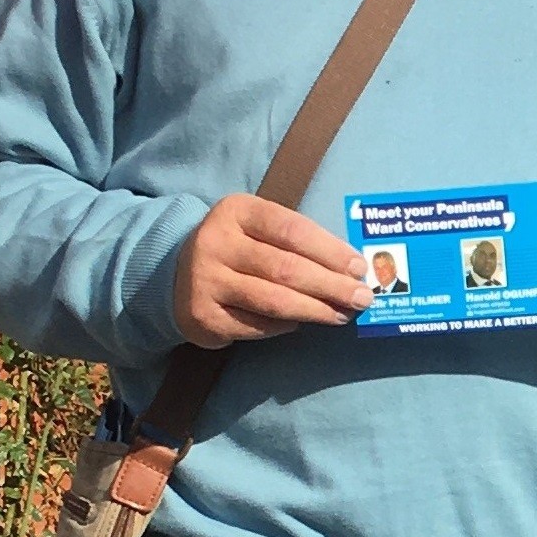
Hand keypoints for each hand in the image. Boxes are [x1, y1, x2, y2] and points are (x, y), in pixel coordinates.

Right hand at [172, 194, 372, 348]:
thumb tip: (351, 269)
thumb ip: (297, 240)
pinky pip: (256, 326)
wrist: (174, 273)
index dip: (331, 250)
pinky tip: (303, 323)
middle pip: (286, 268)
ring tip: (343, 315)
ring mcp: (205, 281)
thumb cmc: (236, 247)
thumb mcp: (257, 227)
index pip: (292, 229)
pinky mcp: (202, 316)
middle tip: (363, 298)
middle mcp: (216, 243)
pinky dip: (285, 326)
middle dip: (331, 286)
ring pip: (273, 300)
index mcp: (236, 211)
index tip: (360, 267)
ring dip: (315, 310)